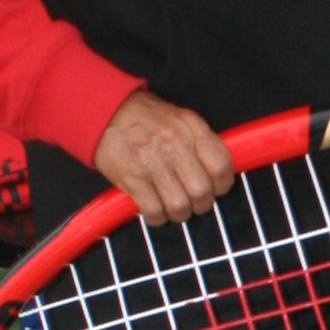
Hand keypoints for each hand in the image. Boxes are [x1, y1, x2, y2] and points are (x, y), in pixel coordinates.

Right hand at [91, 86, 234, 222]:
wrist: (107, 111)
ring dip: (180, 213)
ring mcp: (152, 163)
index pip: (221, 166)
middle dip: (201, 204)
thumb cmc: (146, 117)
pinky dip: (157, 218)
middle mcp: (174, 145)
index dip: (223, 185)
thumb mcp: (181, 118)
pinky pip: (153, 211)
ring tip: (175, 208)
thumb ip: (201, 141)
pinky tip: (156, 211)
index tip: (217, 189)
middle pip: (202, 192)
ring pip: (179, 206)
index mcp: (191, 128)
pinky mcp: (132, 178)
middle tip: (195, 202)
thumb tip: (219, 170)